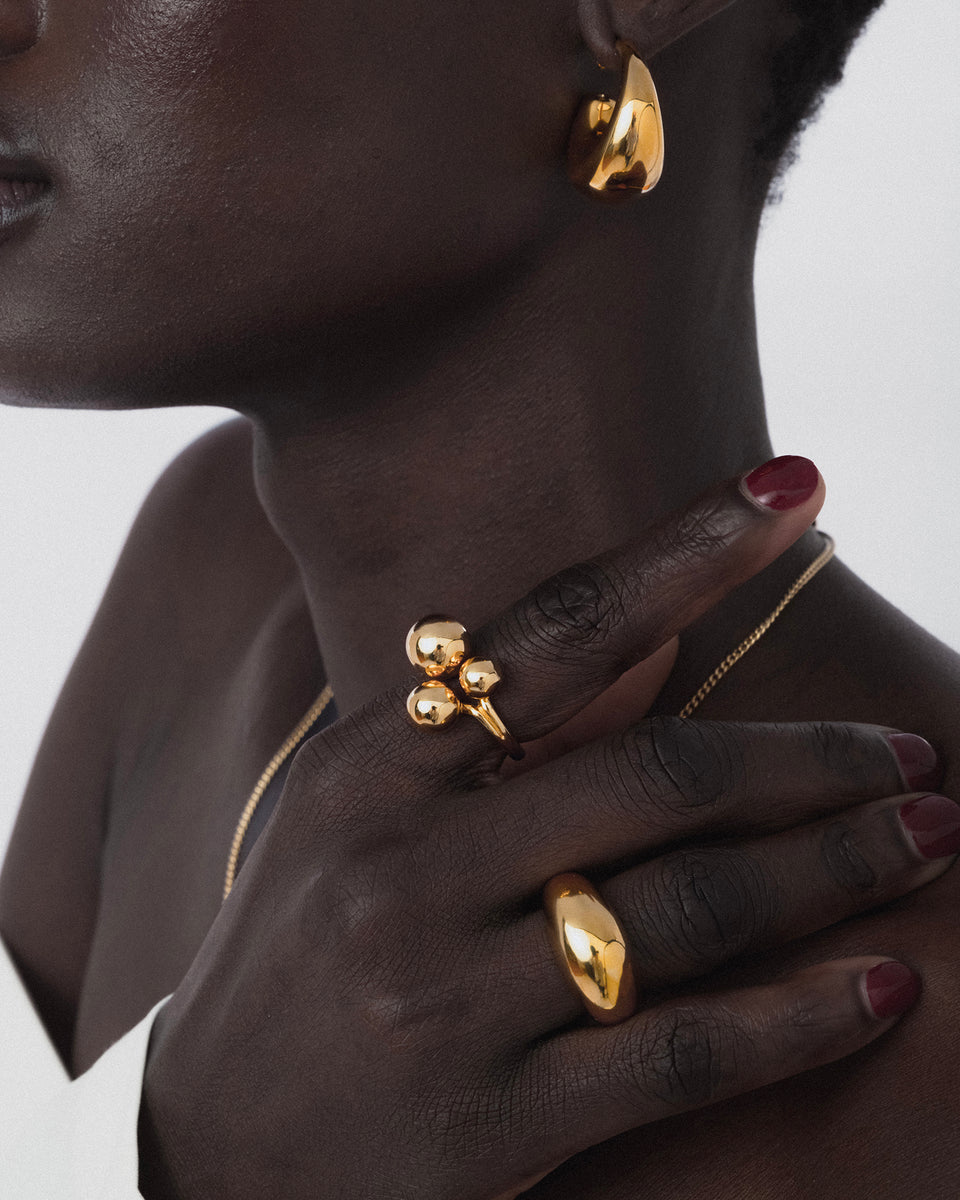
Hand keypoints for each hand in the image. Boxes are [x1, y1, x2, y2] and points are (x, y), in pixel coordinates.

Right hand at [138, 459, 951, 1199]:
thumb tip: (624, 651)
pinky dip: (800, 1016)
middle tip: (910, 748)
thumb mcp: (349, 821)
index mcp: (374, 770)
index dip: (684, 555)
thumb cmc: (297, 953)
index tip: (794, 493)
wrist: (206, 1145)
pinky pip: (682, 1055)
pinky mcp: (492, 1120)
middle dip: (809, 754)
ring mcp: (447, 994)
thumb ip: (464, 745)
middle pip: (657, 776)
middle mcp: (407, 864)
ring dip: (835, 864)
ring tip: (928, 832)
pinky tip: (882, 984)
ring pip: (690, 910)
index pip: (553, 632)